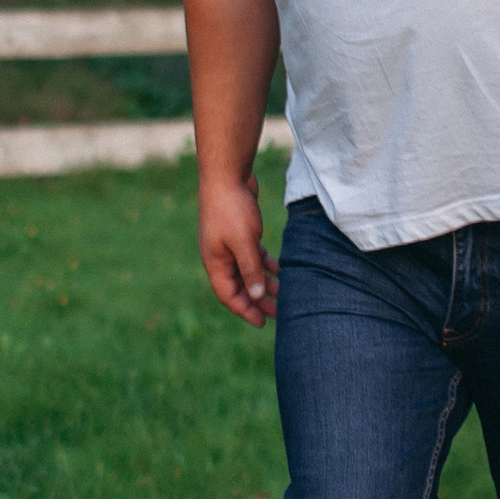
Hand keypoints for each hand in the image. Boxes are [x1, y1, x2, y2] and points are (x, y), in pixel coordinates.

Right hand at [199, 174, 277, 322]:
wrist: (227, 175)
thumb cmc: (231, 208)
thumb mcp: (243, 242)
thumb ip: (250, 269)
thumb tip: (257, 296)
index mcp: (215, 263)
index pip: (229, 296)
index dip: (245, 311)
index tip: (263, 323)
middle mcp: (220, 258)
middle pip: (240, 287)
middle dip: (258, 301)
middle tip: (279, 313)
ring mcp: (229, 246)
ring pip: (248, 272)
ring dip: (265, 283)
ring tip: (284, 294)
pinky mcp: (241, 234)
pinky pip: (253, 256)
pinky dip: (266, 264)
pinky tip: (281, 270)